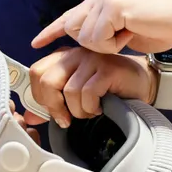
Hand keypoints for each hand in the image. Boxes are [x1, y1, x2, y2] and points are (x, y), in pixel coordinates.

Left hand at [24, 48, 155, 128]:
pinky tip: (100, 108)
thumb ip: (53, 102)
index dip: (39, 96)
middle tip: (66, 119)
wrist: (141, 82)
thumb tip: (30, 117)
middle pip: (46, 79)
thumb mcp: (76, 94)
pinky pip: (87, 93)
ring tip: (90, 112)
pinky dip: (91, 108)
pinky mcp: (106, 68)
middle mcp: (75, 53)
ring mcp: (91, 59)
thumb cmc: (108, 88)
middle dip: (53, 106)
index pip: (36, 72)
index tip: (51, 113)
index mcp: (63, 56)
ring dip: (78, 111)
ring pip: (68, 91)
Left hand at [31, 0, 171, 53]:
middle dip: (93, 43)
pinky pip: (98, 37)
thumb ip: (103, 29)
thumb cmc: (159, 26)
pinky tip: (130, 33)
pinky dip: (114, 43)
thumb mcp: (124, 28)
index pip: (70, 15)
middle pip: (74, 29)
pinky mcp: (114, 6)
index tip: (36, 42)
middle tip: (120, 39)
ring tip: (128, 34)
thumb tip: (83, 39)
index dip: (52, 30)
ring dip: (106, 45)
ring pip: (85, 36)